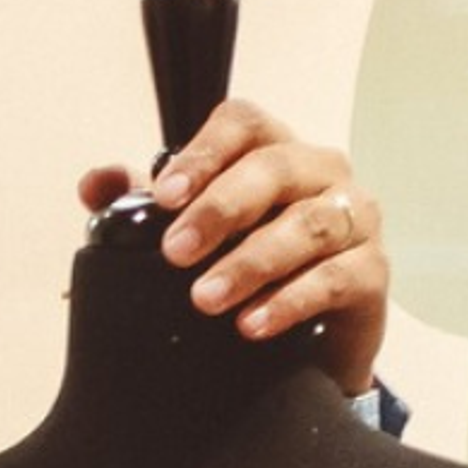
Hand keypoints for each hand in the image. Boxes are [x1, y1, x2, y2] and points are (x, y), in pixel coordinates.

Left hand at [75, 97, 388, 396]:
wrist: (308, 344)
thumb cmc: (248, 271)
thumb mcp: (188, 235)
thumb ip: (137, 206)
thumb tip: (95, 184)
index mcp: (272, 151)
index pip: (243, 123)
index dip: (203, 154)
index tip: (164, 197)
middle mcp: (320, 173)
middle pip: (275, 167)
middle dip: (220, 209)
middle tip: (176, 253)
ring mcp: (354, 217)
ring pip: (309, 224)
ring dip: (252, 262)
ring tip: (206, 299)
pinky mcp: (372, 270)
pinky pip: (338, 277)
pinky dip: (291, 300)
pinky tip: (252, 323)